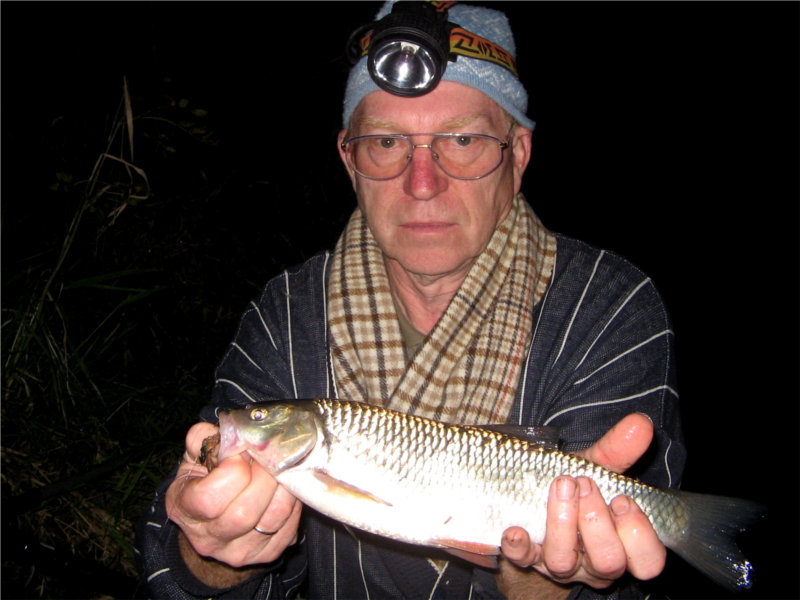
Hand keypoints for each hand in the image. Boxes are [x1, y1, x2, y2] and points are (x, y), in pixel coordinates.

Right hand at [166, 422, 301, 569]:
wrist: (212, 520)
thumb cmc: (204, 480)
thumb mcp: (194, 457)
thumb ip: (201, 439)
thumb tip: (226, 428)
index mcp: (185, 510)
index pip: (210, 498)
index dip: (232, 469)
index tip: (241, 452)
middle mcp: (209, 538)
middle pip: (244, 512)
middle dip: (263, 476)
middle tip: (266, 457)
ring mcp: (239, 551)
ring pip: (274, 517)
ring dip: (283, 486)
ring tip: (278, 468)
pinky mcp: (267, 554)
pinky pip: (290, 525)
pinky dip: (293, 501)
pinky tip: (284, 486)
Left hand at [500, 413, 666, 588]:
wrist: (536, 495)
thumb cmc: (577, 488)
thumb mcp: (597, 468)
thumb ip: (618, 450)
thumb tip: (640, 423)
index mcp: (623, 544)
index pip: (648, 561)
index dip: (640, 536)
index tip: (622, 500)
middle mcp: (594, 563)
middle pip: (608, 561)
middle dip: (596, 521)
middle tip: (583, 483)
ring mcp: (559, 563)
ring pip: (564, 562)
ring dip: (561, 523)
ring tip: (560, 486)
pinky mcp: (526, 557)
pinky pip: (521, 559)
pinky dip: (518, 546)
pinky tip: (515, 529)